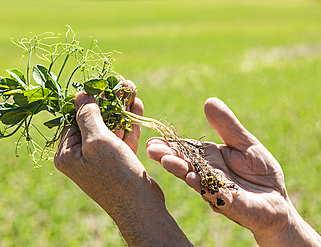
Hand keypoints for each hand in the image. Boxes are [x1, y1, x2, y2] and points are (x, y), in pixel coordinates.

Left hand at [54, 85, 192, 245]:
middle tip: (122, 83)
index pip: (73, 118)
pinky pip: (121, 137)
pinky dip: (129, 123)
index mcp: (67, 153)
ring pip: (110, 127)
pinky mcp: (117, 161)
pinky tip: (136, 105)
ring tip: (131, 88)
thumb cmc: (115, 174)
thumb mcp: (97, 141)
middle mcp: (81, 155)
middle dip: (110, 102)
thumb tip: (79, 94)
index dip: (89, 100)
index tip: (101, 83)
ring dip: (122, 109)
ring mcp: (100, 159)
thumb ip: (88, 115)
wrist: (141, 207)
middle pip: (94, 121)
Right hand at [146, 97, 320, 245]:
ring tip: (168, 161)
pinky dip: (207, 188)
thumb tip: (209, 101)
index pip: (185, 150)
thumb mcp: (244, 143)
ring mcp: (218, 190)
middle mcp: (207, 175)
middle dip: (168, 157)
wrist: (277, 199)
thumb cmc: (259, 171)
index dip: (168, 145)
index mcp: (208, 159)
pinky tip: (194, 179)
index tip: (152, 139)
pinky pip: (219, 196)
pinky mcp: (234, 205)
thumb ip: (227, 126)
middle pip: (185, 165)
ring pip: (196, 180)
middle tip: (151, 149)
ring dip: (181, 171)